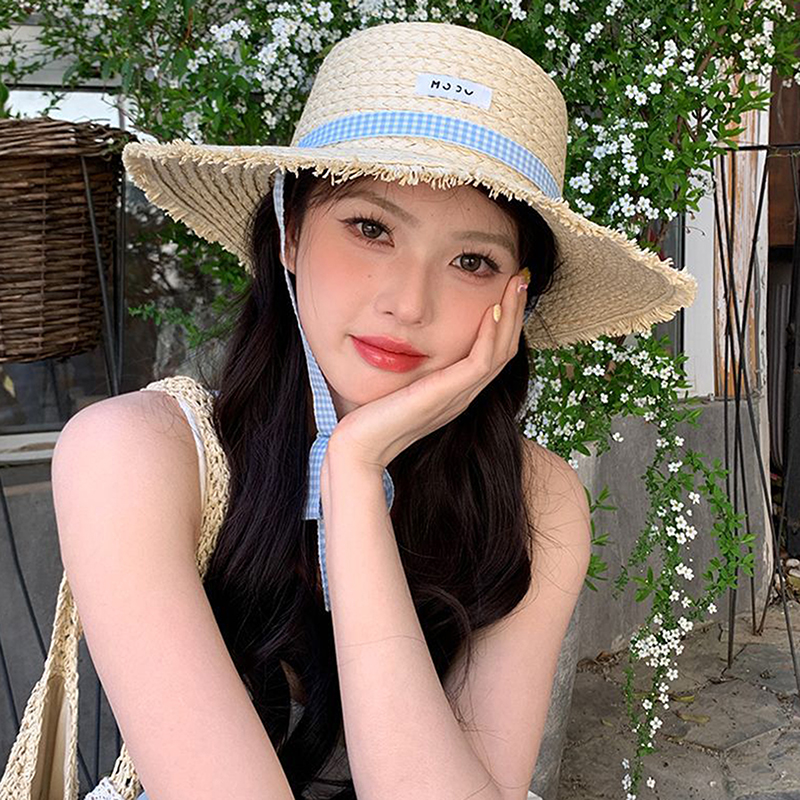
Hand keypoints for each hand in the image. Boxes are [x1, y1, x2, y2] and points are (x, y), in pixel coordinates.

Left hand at [326, 272, 528, 470]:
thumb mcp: (396, 386)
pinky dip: (489, 335)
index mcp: (455, 394)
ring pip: (500, 353)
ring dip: (510, 316)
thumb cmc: (369, 419)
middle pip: (504, 351)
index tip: (505, 291)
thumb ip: (409, 369)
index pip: (491, 354)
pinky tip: (491, 310)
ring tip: (516, 285)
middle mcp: (462, 396)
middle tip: (520, 280)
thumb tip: (402, 341)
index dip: (503, 323)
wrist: (358, 448)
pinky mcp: (446, 396)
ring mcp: (457, 398)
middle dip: (515, 313)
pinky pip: (480, 362)